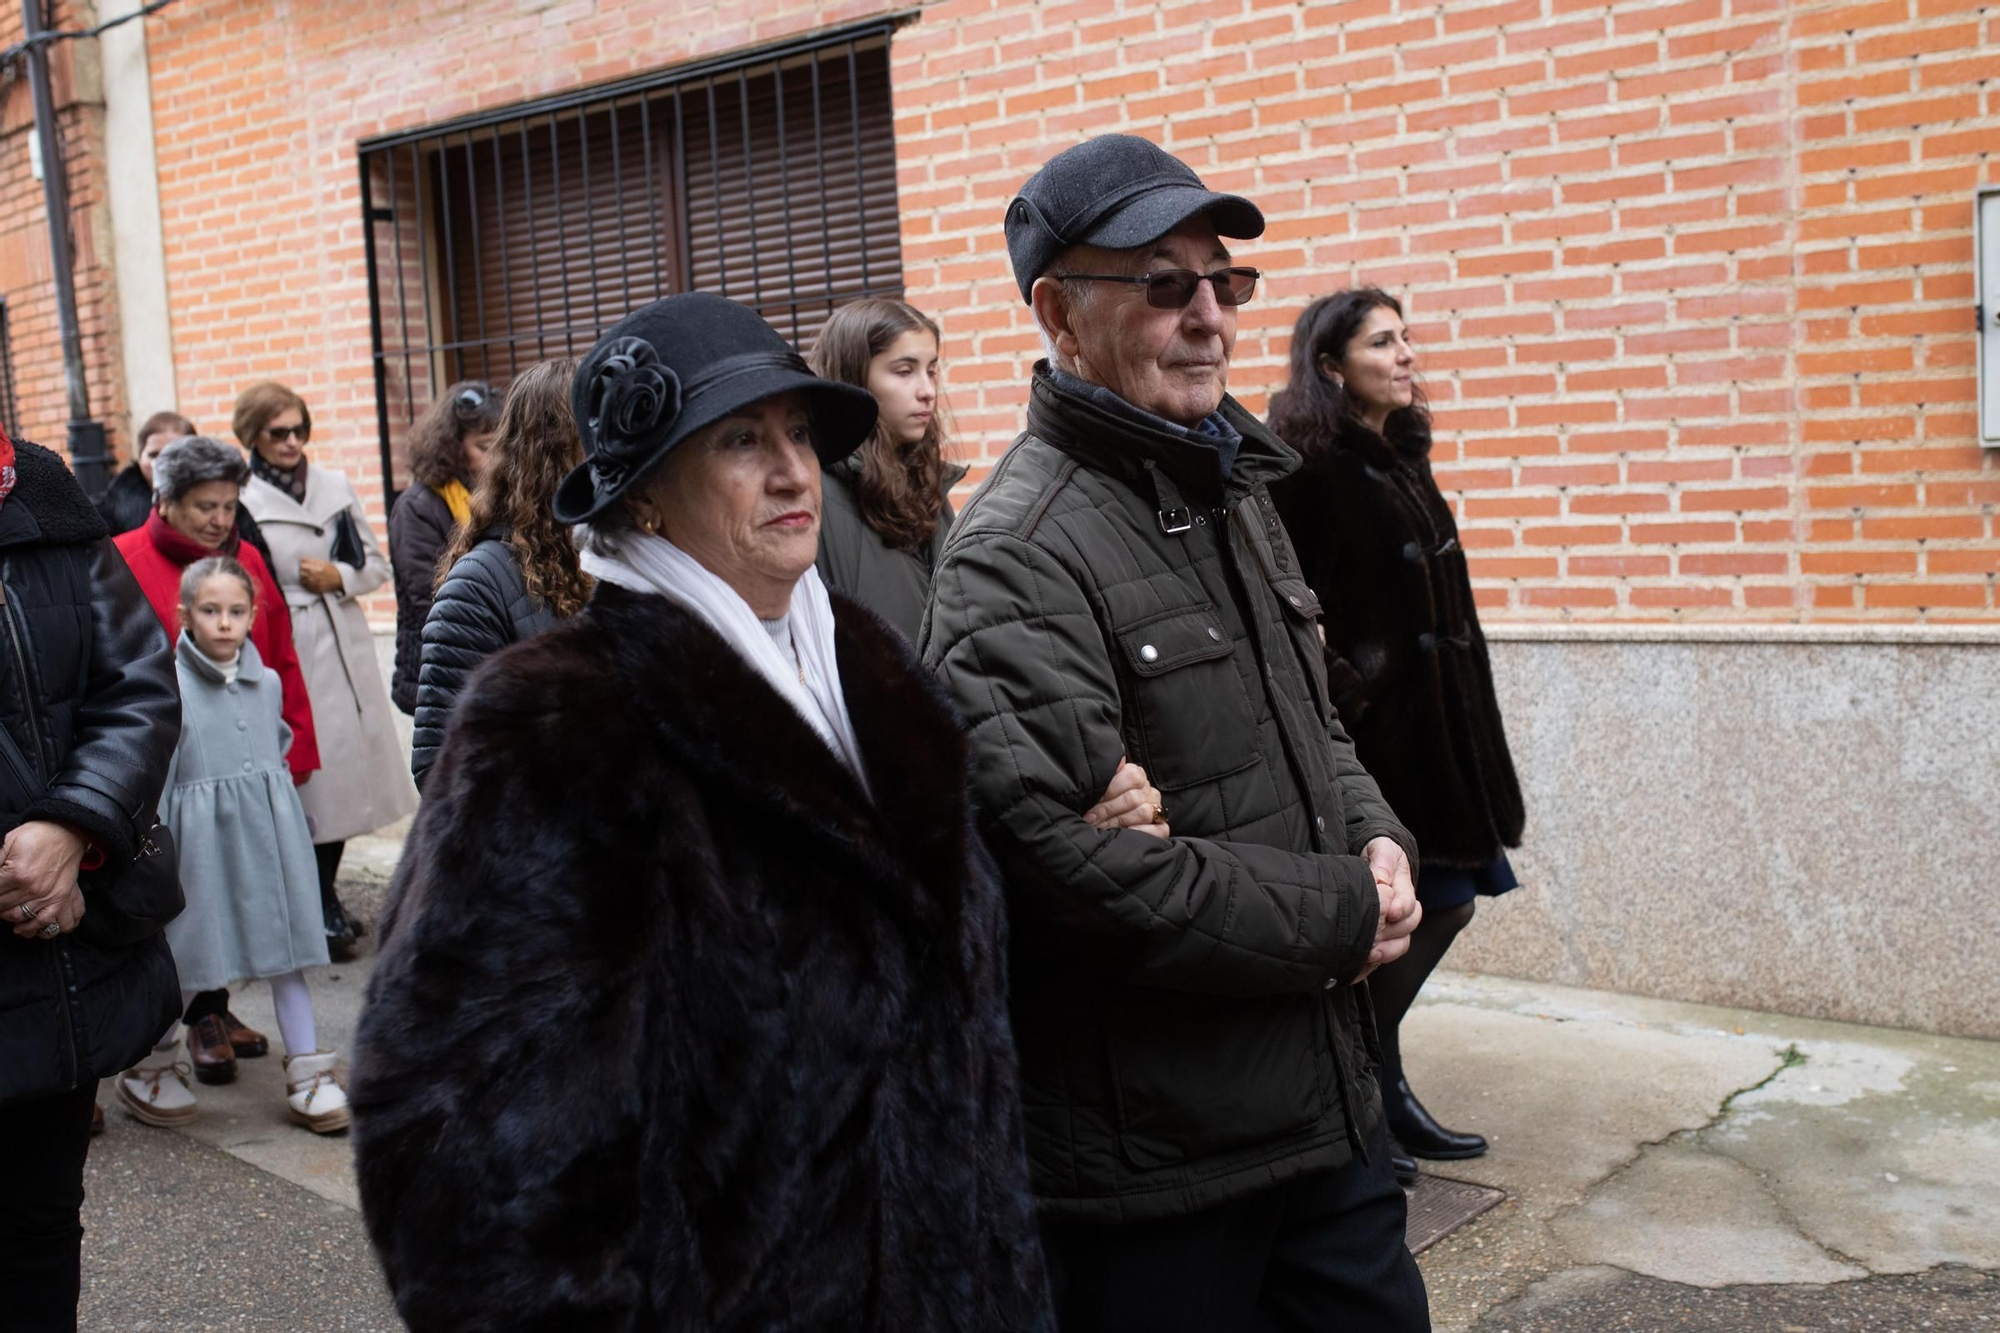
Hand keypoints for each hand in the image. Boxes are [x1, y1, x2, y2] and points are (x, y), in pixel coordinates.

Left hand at [0, 821, 89, 938]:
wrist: (67, 831)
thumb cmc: (37, 835)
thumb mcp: (8, 841)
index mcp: (16, 873)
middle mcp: (32, 888)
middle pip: (3, 906)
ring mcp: (48, 895)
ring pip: (20, 917)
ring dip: (8, 916)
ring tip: (4, 911)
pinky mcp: (60, 898)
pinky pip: (46, 920)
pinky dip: (33, 928)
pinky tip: (21, 927)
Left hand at [298, 557, 344, 594]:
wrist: (340, 580)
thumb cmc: (332, 570)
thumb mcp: (324, 562)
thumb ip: (312, 561)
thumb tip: (301, 560)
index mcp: (318, 567)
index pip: (302, 565)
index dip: (303, 564)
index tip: (304, 565)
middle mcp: (316, 575)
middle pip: (301, 572)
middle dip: (303, 571)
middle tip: (306, 571)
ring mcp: (316, 583)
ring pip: (303, 579)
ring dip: (304, 577)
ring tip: (309, 576)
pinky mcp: (317, 589)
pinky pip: (306, 586)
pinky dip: (307, 583)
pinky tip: (311, 581)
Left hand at [1084, 757, 1168, 839]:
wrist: (1100, 831)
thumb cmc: (1097, 806)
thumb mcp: (1097, 788)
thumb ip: (1106, 771)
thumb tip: (1118, 760)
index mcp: (1136, 776)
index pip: (1131, 776)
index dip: (1109, 790)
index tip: (1091, 800)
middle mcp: (1148, 791)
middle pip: (1133, 798)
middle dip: (1108, 809)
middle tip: (1091, 818)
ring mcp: (1157, 809)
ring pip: (1145, 813)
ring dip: (1119, 821)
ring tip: (1102, 826)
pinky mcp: (1161, 828)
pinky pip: (1159, 830)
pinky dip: (1141, 831)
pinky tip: (1125, 832)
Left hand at [1358, 835, 1420, 980]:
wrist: (1366, 860)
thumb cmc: (1377, 853)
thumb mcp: (1382, 849)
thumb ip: (1383, 861)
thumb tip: (1381, 879)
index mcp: (1403, 889)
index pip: (1408, 904)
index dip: (1401, 909)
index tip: (1391, 911)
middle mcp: (1400, 911)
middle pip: (1407, 928)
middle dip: (1393, 933)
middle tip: (1374, 938)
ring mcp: (1390, 926)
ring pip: (1399, 945)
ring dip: (1387, 952)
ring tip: (1370, 954)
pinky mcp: (1377, 938)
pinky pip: (1380, 956)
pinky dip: (1372, 963)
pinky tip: (1359, 967)